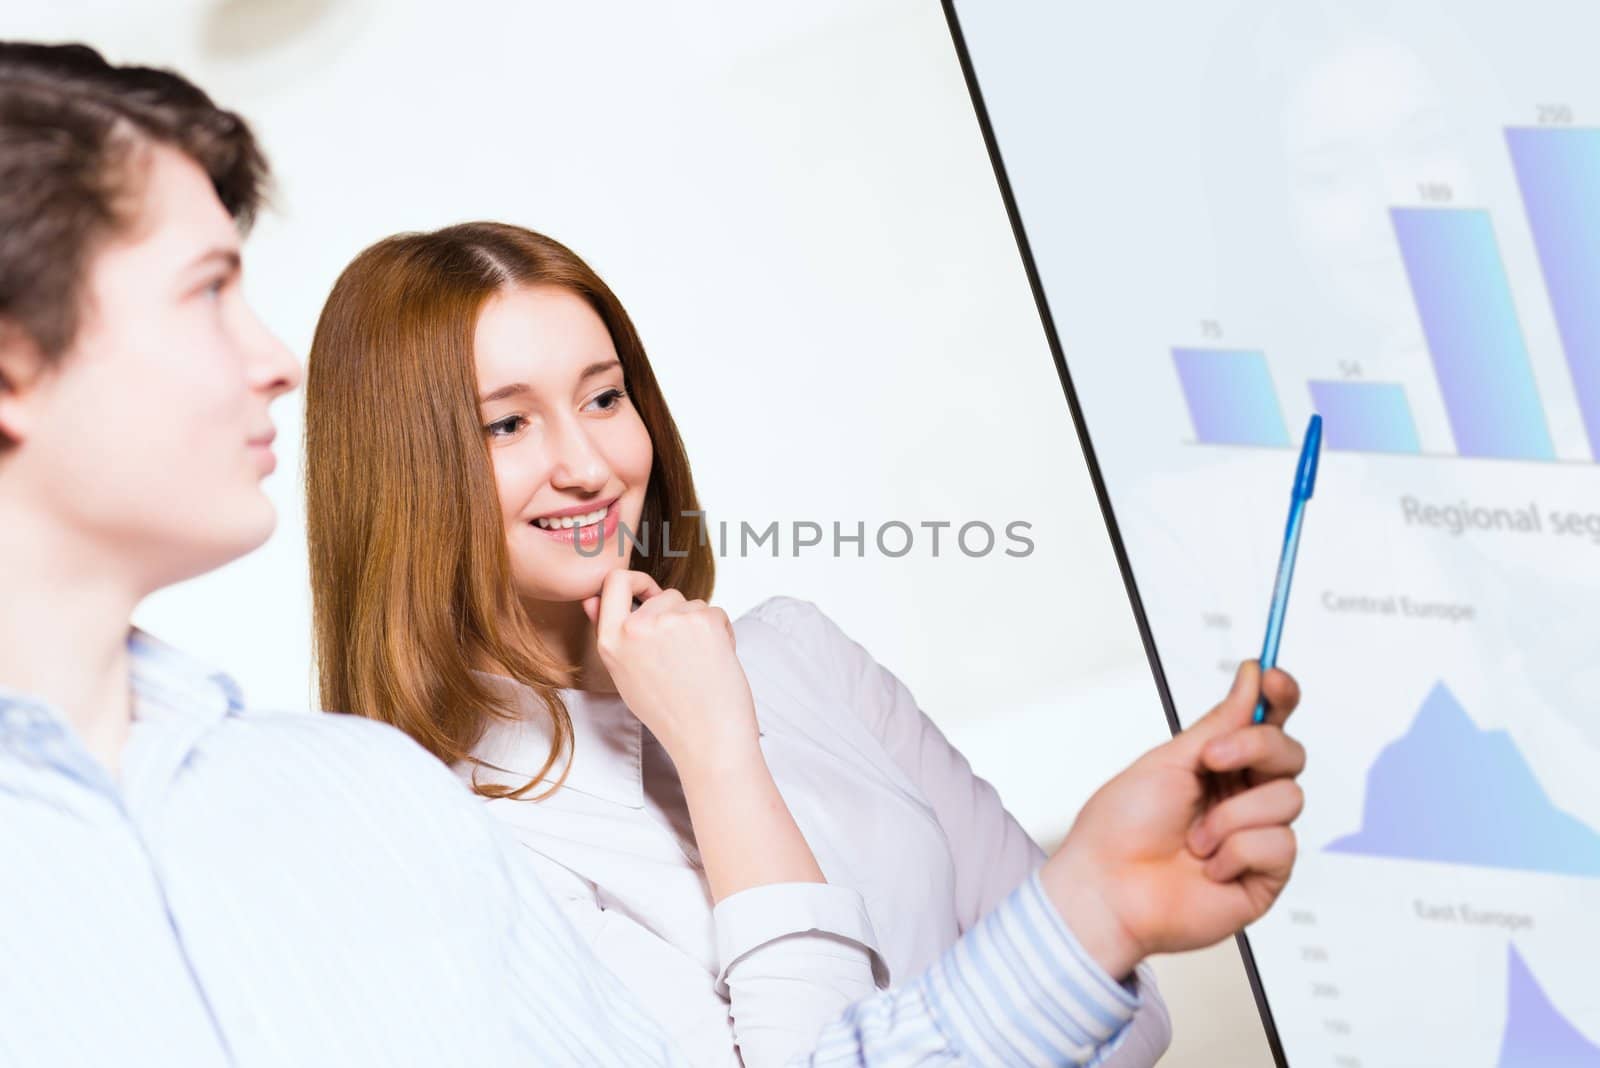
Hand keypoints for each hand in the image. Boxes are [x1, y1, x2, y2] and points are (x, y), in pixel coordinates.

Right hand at [581, 569, 759, 770]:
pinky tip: (715, 660)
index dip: (635, 582)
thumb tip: (591, 600)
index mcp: (611, 640)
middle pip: (662, 596)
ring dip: (698, 625)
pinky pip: (714, 612)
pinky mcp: (704, 620)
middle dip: (677, 616)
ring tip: (697, 663)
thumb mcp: (624, 676)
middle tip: (683, 654)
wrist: (708, 737)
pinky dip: (720, 631)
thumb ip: (610, 635)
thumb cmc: (669, 712)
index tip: (648, 594)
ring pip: (690, 603)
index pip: (614, 582)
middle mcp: (637, 627)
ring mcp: (672, 620)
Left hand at [1040, 660, 1305, 980]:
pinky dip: (1235, 852)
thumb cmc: (1121, 828)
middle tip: (1211, 759)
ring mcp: (1257, 836)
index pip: (1268, 722)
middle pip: (1291, 753)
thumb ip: (1221, 723)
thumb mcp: (1169, 761)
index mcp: (1219, 765)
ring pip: (1288, 798)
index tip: (1271, 678)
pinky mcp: (1266, 876)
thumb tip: (1251, 679)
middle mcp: (1243, 797)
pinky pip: (1280, 844)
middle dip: (1257, 747)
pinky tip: (1207, 867)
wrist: (1107, 888)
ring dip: (1230, 816)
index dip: (1280, 696)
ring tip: (1194, 839)